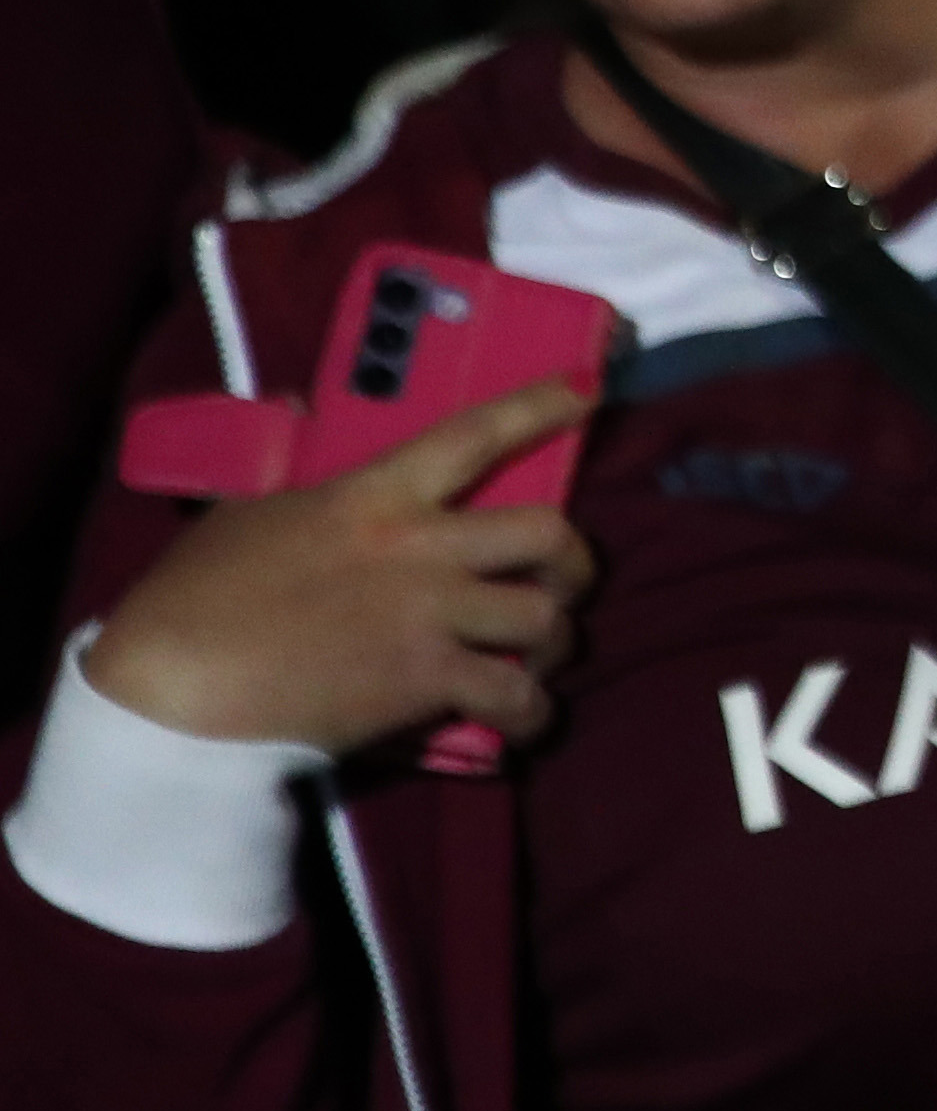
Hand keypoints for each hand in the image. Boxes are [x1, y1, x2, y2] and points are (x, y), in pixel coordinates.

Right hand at [86, 385, 598, 755]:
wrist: (173, 689)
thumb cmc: (195, 596)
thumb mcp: (246, 510)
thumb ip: (295, 469)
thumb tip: (293, 405)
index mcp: (376, 496)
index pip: (474, 435)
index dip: (539, 406)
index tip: (588, 390)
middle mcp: (421, 548)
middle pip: (548, 533)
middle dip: (576, 560)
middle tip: (565, 581)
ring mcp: (430, 615)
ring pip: (545, 618)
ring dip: (555, 642)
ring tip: (539, 659)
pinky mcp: (425, 682)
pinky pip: (514, 696)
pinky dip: (532, 713)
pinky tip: (524, 720)